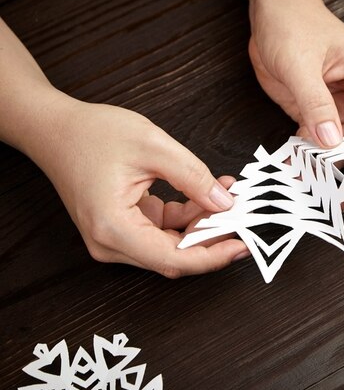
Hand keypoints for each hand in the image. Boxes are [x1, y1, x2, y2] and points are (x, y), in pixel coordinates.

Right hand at [29, 96, 248, 277]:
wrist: (54, 130)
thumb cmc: (93, 134)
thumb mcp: (153, 146)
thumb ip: (193, 177)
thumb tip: (225, 202)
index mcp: (113, 228)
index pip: (174, 260)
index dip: (213, 257)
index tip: (242, 246)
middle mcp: (110, 243)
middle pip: (175, 255)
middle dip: (213, 236)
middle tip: (244, 215)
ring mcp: (114, 238)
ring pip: (172, 244)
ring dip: (203, 224)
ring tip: (229, 195)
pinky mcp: (121, 228)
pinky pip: (162, 231)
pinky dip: (188, 216)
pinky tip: (209, 194)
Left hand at [246, 0, 343, 173]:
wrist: (270, 13)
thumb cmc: (293, 23)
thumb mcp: (301, 63)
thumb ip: (316, 103)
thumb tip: (330, 141)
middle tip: (338, 193)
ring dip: (329, 168)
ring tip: (310, 182)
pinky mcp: (322, 115)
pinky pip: (322, 145)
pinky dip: (310, 159)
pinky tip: (297, 167)